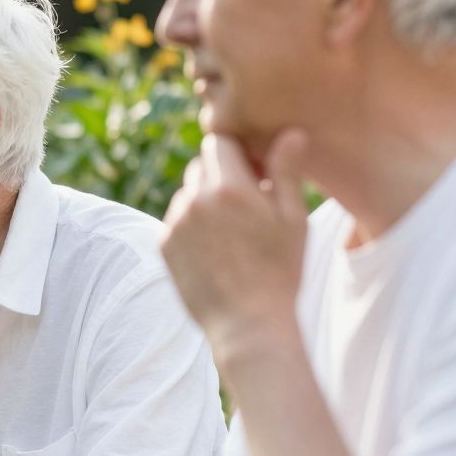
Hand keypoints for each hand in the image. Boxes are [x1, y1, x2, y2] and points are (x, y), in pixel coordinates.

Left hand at [160, 131, 308, 360]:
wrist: (248, 324)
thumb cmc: (280, 271)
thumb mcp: (292, 219)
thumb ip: (286, 171)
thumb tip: (291, 131)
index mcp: (228, 187)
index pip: (218, 142)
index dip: (238, 152)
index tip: (256, 173)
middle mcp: (194, 200)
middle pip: (201, 166)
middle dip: (222, 176)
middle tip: (248, 204)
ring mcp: (174, 223)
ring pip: (186, 192)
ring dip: (205, 200)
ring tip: (232, 232)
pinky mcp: (163, 245)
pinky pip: (176, 219)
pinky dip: (192, 224)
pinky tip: (216, 249)